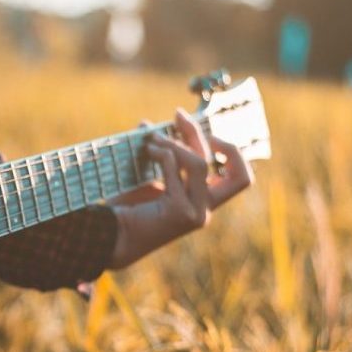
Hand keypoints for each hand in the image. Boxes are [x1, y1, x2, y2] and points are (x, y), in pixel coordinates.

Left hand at [108, 108, 254, 267]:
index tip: (207, 132)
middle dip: (202, 136)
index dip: (232, 152)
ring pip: (199, 163)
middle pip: (228, 167)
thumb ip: (157, 153)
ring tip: (152, 139)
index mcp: (203, 202)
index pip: (240, 178)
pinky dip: (163, 154)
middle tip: (178, 116)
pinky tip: (148, 151)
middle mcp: (204, 210)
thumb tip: (149, 124)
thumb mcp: (148, 176)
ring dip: (175, 143)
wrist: (111, 235)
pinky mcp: (179, 212)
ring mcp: (195, 213)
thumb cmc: (127, 208)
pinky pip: (176, 170)